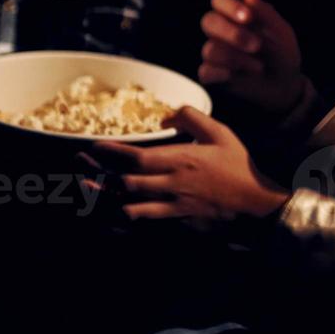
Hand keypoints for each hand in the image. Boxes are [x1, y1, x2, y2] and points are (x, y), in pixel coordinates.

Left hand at [96, 107, 289, 220]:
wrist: (254, 200)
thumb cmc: (238, 164)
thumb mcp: (220, 132)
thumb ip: (192, 118)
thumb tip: (166, 116)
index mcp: (181, 159)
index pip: (138, 156)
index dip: (113, 152)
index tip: (95, 145)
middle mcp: (172, 182)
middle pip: (127, 181)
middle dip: (100, 173)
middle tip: (80, 165)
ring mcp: (173, 202)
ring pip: (131, 201)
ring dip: (106, 195)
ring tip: (86, 188)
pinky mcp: (178, 216)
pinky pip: (147, 217)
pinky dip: (128, 214)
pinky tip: (115, 210)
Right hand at [198, 0, 305, 115]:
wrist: (285, 83)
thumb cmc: (282, 52)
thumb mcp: (281, 32)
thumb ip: (265, 14)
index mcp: (235, 14)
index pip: (220, 0)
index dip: (230, 6)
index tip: (248, 17)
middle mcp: (221, 31)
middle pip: (208, 21)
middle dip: (233, 34)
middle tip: (257, 46)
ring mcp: (215, 52)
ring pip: (210, 49)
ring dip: (237, 58)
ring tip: (259, 67)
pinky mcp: (212, 74)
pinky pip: (205, 71)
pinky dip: (220, 73)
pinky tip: (234, 75)